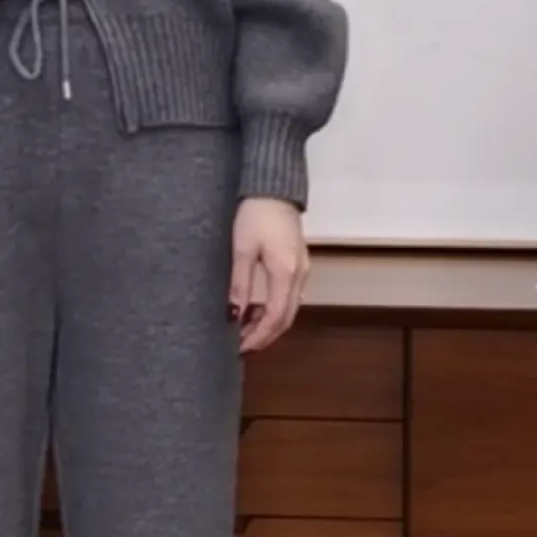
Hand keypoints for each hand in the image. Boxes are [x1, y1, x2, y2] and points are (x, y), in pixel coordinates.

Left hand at [230, 198, 309, 354]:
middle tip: (241, 346)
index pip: (274, 318)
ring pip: (289, 309)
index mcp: (286, 273)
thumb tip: (234, 316)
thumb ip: (239, 285)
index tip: (239, 348)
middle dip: (264, 336)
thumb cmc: (255, 214)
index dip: (257, 337)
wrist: (274, 188)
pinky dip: (274, 309)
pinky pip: (289, 296)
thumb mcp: (241, 250)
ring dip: (269, 324)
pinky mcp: (298, 263)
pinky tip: (255, 310)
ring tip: (244, 331)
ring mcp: (302, 270)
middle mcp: (299, 276)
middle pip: (285, 319)